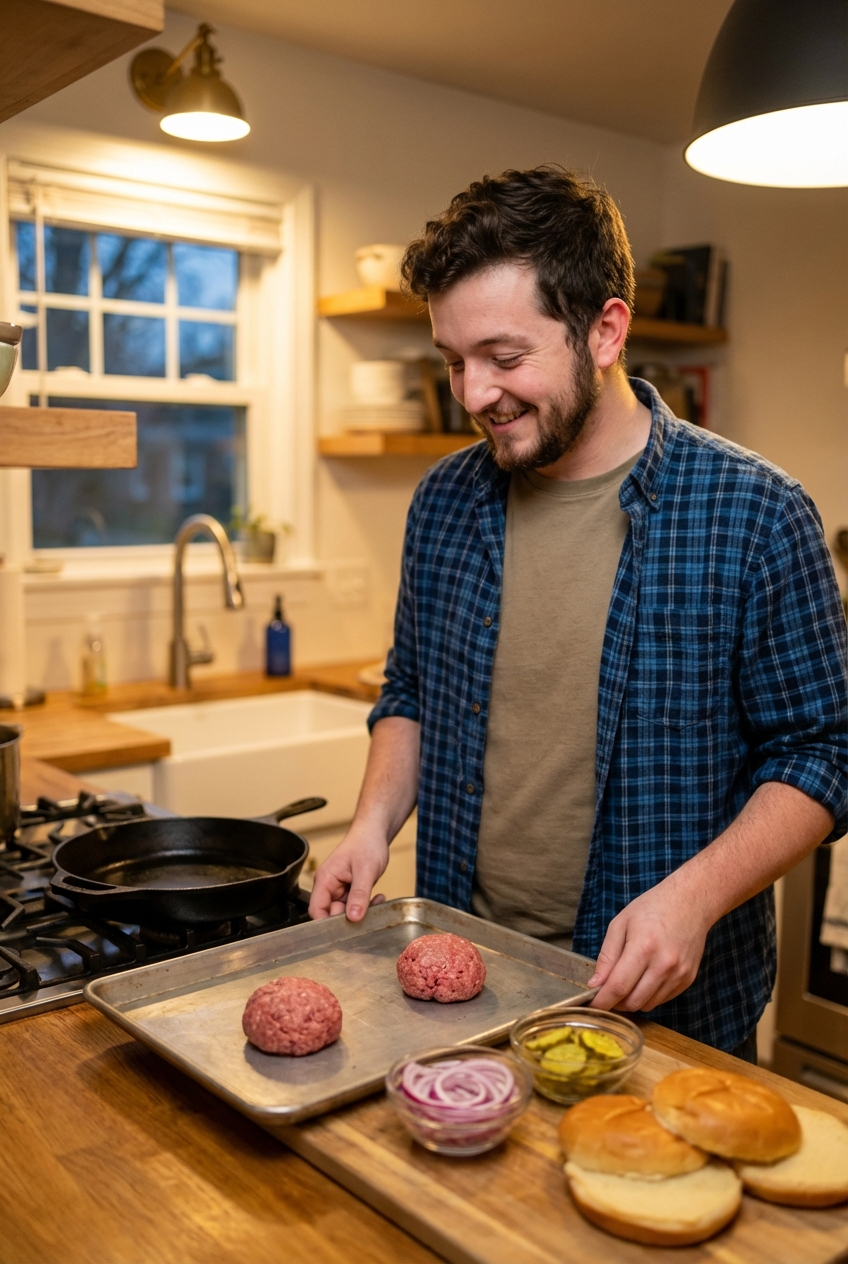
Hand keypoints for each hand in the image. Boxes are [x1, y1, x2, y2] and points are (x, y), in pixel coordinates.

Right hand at [307, 825, 389, 921]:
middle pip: (331, 915)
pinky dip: (366, 906)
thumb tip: (353, 917)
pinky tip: (377, 898)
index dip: (326, 923)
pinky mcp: (350, 891)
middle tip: (367, 916)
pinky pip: (354, 907)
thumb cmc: (366, 843)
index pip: (316, 910)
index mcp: (325, 880)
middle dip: (349, 919)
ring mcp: (339, 890)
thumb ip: (359, 895)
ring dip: (361, 912)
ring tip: (376, 902)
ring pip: (345, 913)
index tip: (343, 932)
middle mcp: (329, 887)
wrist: (374, 833)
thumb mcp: (365, 870)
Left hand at [587, 881, 710, 1012]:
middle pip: (633, 1002)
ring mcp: (679, 974)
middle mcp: (664, 964)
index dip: (602, 1001)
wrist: (690, 902)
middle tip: (608, 990)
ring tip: (628, 980)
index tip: (591, 1005)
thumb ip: (607, 956)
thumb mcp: (620, 924)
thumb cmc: (652, 908)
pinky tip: (646, 977)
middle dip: (615, 1002)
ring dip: (632, 999)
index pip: (618, 987)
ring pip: (647, 1004)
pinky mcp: (688, 979)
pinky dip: (649, 995)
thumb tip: (595, 984)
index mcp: (643, 947)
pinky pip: (662, 999)